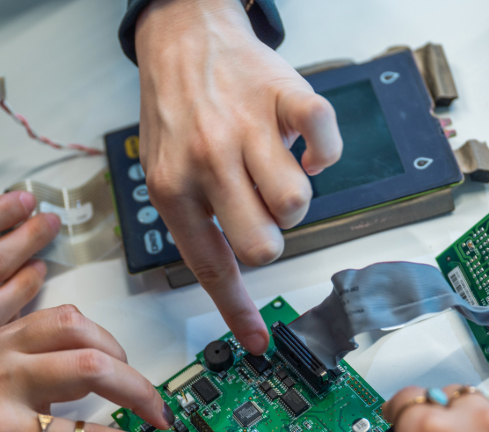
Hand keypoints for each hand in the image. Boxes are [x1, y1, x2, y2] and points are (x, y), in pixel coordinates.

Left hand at [0, 305, 188, 431]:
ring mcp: (0, 352)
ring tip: (125, 381)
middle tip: (156, 413)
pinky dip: (89, 332)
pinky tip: (96, 356)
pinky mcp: (3, 335)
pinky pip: (58, 315)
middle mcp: (0, 384)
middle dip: (140, 392)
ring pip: (78, 329)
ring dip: (116, 353)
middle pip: (91, 369)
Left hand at [135, 0, 342, 353]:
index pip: (211, 265)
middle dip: (269, 239)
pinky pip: (326, 145)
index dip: (238, 309)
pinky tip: (301, 146)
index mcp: (173, 186)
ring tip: (273, 171)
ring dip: (293, 198)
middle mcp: (209, 159)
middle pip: (264, 243)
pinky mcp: (286, 96)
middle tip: (258, 214)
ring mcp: (249, 127)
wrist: (183, 33)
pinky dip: (323, 154)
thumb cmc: (175, 106)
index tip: (257, 340)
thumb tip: (232, 279)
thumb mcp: (162, 168)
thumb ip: (193, 221)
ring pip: (297, 203)